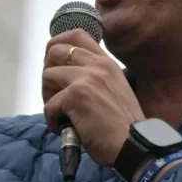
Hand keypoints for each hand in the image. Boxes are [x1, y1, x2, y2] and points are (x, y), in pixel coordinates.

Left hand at [42, 29, 144, 167]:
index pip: (77, 35)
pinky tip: (63, 128)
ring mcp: (86, 79)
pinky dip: (51, 119)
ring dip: (47, 96)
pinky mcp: (76, 96)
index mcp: (106, 63)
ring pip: (47, 75)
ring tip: (59, 113)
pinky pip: (49, 104)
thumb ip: (95, 79)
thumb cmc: (123, 126)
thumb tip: (66, 79)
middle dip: (48, 72)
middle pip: (55, 50)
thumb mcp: (114, 90)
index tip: (54, 63)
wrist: (134, 145)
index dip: (58, 44)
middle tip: (54, 94)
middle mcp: (97, 65)